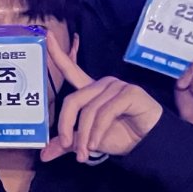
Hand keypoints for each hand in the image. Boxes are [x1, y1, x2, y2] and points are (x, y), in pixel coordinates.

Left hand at [41, 38, 164, 161]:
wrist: (148, 144)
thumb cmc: (120, 136)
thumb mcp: (88, 141)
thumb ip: (67, 144)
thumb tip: (44, 156)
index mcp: (90, 90)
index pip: (71, 69)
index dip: (58, 53)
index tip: (46, 36)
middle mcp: (102, 84)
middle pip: (73, 100)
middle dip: (67, 127)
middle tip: (69, 147)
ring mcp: (116, 86)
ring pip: (89, 110)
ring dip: (84, 135)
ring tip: (85, 153)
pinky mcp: (129, 92)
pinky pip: (105, 113)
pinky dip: (97, 132)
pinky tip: (96, 145)